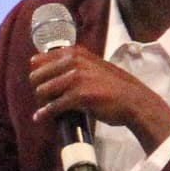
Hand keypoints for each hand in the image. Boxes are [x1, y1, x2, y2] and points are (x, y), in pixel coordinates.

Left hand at [29, 44, 169, 149]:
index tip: (40, 84)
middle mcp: (73, 62)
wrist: (133, 100)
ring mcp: (75, 78)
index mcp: (74, 53)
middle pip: (36, 76)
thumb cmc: (112, 85)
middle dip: (38, 89)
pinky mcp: (78, 96)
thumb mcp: (92, 65)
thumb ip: (72, 64)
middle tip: (45, 99)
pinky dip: (45, 114)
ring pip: (42, 91)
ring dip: (42, 102)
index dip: (38, 74)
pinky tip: (40, 117)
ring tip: (47, 108)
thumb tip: (46, 69)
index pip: (38, 60)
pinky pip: (52, 106)